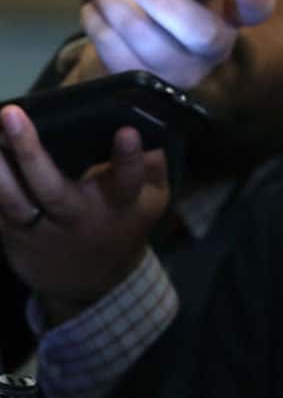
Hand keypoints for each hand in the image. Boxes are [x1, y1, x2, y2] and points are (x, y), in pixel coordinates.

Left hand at [0, 105, 168, 324]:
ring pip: (12, 200)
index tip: (126, 131)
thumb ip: (152, 167)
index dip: (128, 158)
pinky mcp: (13, 233)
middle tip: (11, 115)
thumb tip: (146, 126)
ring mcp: (42, 228)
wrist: (93, 281)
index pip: (128, 181)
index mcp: (121, 205)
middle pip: (51, 188)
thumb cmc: (124, 225)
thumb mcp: (152, 200)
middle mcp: (79, 217)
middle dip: (30, 151)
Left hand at [71, 0, 275, 89]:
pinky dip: (97, 21)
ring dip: (115, 2)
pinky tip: (98, 11)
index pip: (256, 9)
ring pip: (147, 40)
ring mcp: (179, 73)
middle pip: (201, 33)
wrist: (124, 42)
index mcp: (228, 15)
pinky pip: (114, 50)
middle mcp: (212, 49)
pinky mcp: (141, 87)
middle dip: (165, 0)